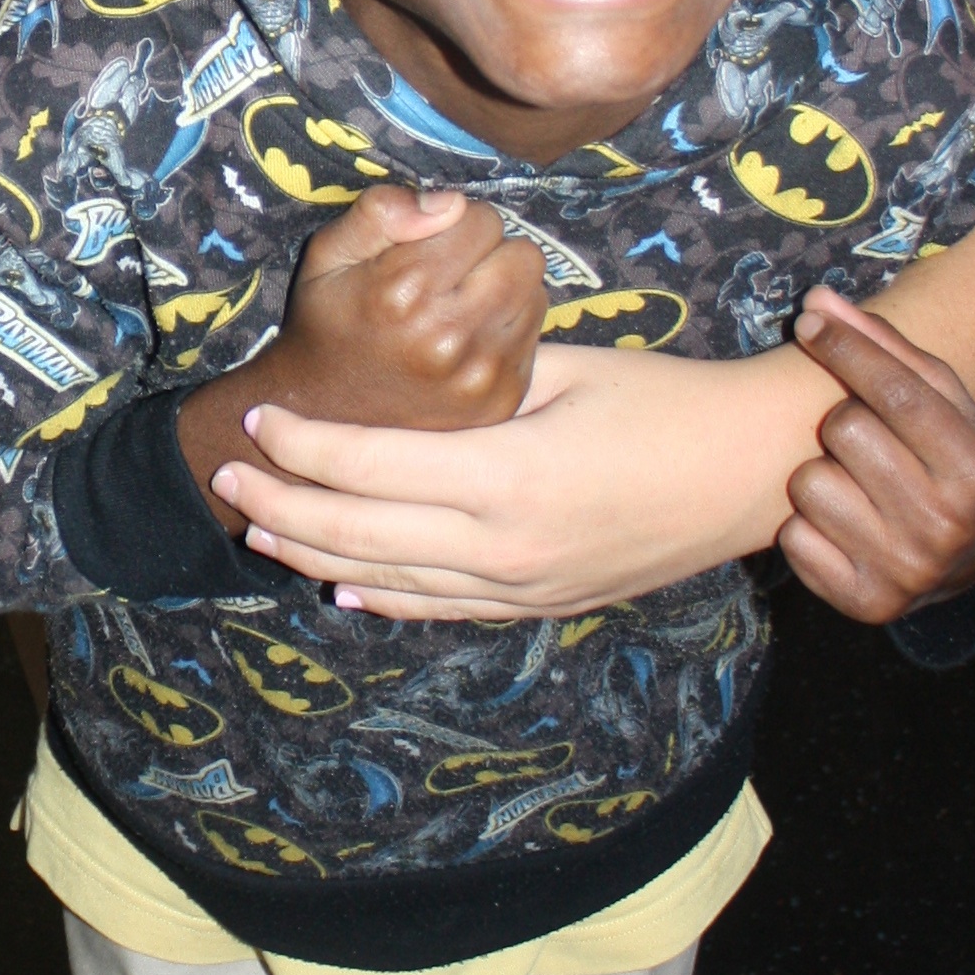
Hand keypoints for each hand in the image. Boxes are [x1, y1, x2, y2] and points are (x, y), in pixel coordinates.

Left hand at [212, 339, 836, 619]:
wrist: (749, 475)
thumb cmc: (658, 399)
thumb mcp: (560, 368)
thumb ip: (474, 378)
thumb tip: (396, 367)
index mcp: (505, 475)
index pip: (368, 466)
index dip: (302, 446)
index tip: (257, 418)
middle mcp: (504, 545)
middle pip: (360, 533)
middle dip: (281, 506)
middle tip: (225, 478)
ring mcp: (522, 586)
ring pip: (389, 580)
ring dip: (316, 555)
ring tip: (259, 528)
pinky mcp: (540, 604)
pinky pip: (442, 607)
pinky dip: (382, 597)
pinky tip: (343, 587)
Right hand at [261, 185, 544, 428]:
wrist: (322, 416)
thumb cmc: (327, 322)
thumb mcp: (327, 253)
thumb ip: (381, 213)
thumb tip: (450, 201)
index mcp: (405, 290)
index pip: (483, 218)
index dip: (455, 221)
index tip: (429, 243)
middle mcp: (449, 335)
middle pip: (523, 254)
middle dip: (490, 251)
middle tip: (452, 270)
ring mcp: (481, 374)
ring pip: (535, 292)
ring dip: (504, 287)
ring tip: (461, 303)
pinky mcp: (502, 399)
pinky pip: (534, 335)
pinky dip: (507, 326)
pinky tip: (468, 338)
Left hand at [779, 288, 974, 622]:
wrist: (970, 553)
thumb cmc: (945, 456)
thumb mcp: (940, 400)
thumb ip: (883, 346)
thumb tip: (817, 301)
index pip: (894, 391)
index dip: (843, 347)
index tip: (810, 322)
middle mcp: (947, 528)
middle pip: (843, 430)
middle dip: (843, 423)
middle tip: (864, 441)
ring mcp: (906, 572)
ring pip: (809, 484)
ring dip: (821, 476)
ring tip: (856, 486)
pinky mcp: (864, 604)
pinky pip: (793, 537)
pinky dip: (806, 526)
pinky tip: (842, 526)